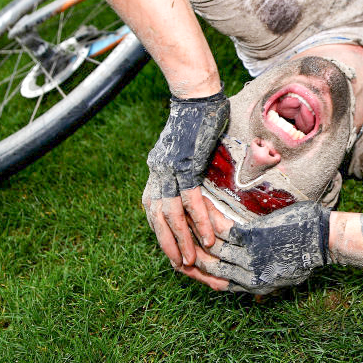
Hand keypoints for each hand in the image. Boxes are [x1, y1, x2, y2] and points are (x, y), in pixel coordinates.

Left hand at [142, 92, 228, 268]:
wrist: (196, 95)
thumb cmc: (196, 119)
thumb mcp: (187, 151)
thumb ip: (186, 169)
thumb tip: (195, 183)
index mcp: (156, 172)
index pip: (154, 212)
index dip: (163, 235)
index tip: (174, 254)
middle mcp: (157, 174)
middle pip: (157, 219)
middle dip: (168, 246)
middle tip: (180, 268)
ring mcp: (169, 170)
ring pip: (170, 215)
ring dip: (181, 241)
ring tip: (191, 261)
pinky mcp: (185, 165)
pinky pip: (190, 200)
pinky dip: (200, 220)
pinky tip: (208, 237)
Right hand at [195, 202, 331, 293]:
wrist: (323, 242)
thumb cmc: (306, 256)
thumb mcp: (286, 279)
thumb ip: (266, 286)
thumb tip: (257, 298)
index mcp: (254, 285)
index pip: (217, 282)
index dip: (197, 272)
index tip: (183, 260)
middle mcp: (249, 275)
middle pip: (209, 267)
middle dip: (188, 253)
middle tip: (174, 238)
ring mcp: (251, 257)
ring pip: (212, 248)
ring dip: (196, 232)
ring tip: (184, 218)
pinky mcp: (255, 239)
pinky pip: (225, 231)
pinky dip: (211, 220)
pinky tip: (202, 207)